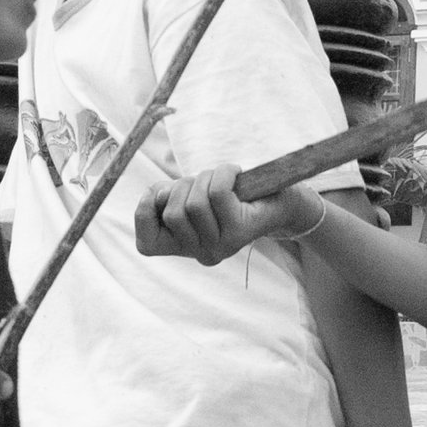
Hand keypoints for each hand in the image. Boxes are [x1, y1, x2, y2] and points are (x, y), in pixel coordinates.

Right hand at [136, 164, 325, 263]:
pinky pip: (218, 193)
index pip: (145, 244)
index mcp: (184, 250)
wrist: (281, 199)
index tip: (166, 194)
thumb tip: (156, 195)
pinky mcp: (241, 231)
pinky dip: (223, 173)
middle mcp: (202, 255)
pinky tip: (234, 172)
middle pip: (171, 214)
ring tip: (219, 177)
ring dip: (203, 178)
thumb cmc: (230, 192)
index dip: (146, 211)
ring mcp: (222, 246)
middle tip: (201, 181)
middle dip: (182, 186)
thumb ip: (163, 198)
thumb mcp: (188, 194)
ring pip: (193, 204)